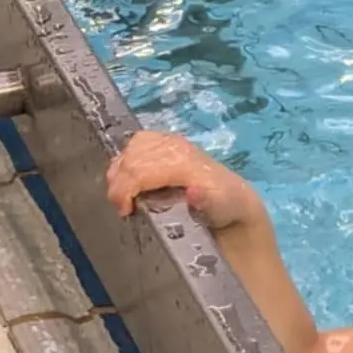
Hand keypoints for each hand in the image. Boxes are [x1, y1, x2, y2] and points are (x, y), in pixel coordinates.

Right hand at [106, 131, 262, 228]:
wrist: (234, 197)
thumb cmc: (223, 207)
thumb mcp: (220, 209)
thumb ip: (206, 202)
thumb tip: (193, 192)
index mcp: (182, 161)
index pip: (139, 171)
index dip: (123, 192)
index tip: (125, 212)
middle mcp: (173, 146)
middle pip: (129, 160)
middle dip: (118, 186)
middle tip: (123, 208)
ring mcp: (168, 140)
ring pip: (129, 150)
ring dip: (119, 174)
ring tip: (125, 197)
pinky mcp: (165, 140)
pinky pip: (134, 144)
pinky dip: (125, 161)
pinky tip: (130, 180)